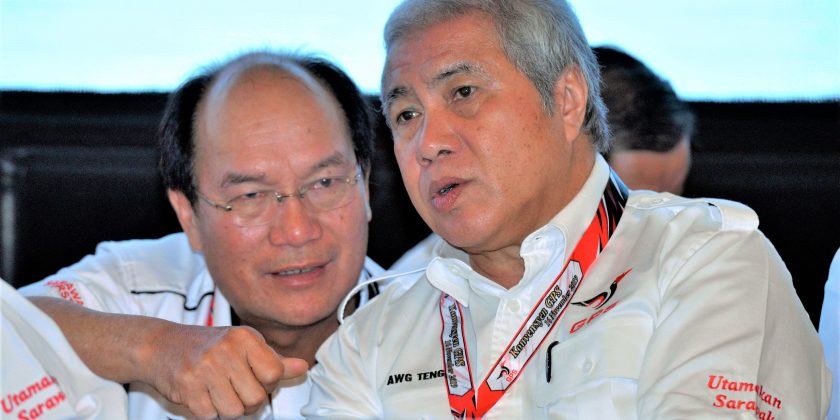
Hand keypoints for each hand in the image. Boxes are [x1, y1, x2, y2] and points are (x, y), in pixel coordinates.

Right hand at [138, 323, 308, 417]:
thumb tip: (302, 367)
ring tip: (217, 391)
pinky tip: (201, 394)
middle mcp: (226, 350)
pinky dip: (207, 412)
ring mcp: (205, 369)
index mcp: (245, 337)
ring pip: (234, 412)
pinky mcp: (187, 387)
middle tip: (233, 390)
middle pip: (256, 398)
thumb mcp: (243, 345)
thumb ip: (274, 360)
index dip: (267, 383)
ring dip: (227, 409)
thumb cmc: (208, 347)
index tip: (254, 378)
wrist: (161, 346)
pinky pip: (210, 417)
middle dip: (247, 402)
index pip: (275, 373)